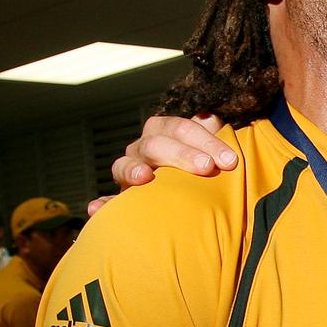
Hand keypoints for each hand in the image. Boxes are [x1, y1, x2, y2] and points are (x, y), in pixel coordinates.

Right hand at [87, 114, 234, 214]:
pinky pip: (108, 201)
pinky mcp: (120, 198)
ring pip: (123, 165)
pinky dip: (102, 204)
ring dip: (132, 170)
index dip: (207, 141)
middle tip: (206, 167)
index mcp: (164, 131)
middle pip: (156, 144)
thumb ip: (211, 133)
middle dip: (182, 154)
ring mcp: (128, 172)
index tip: (229, 160)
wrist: (186, 194)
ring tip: (144, 177)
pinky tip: (97, 208)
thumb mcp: (209, 148)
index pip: (182, 128)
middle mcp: (142, 148)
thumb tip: (210, 118)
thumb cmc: (203, 166)